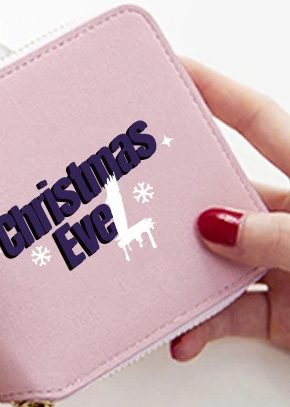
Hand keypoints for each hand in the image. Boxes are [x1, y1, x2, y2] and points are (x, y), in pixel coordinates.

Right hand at [171, 59, 289, 360]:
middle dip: (177, 196)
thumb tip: (214, 228)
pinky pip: (229, 314)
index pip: (256, 120)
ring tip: (147, 274)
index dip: (212, 90)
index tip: (168, 70)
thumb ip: (276, 235)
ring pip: (217, 260)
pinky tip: (182, 335)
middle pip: (222, 195)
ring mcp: (285, 264)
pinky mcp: (284, 315)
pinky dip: (202, 326)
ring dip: (182, 275)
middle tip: (133, 190)